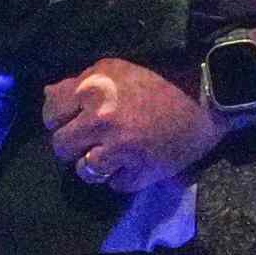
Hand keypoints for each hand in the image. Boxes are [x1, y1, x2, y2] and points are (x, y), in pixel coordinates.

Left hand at [43, 58, 224, 193]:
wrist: (207, 99)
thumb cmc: (161, 80)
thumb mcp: (117, 70)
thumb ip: (80, 82)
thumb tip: (48, 95)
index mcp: (94, 88)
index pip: (51, 113)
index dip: (60, 118)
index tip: (74, 119)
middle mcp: (102, 118)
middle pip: (61, 146)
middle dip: (75, 145)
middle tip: (94, 139)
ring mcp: (120, 148)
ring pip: (84, 170)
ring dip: (96, 165)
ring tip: (114, 155)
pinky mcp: (139, 172)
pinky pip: (114, 184)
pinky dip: (123, 176)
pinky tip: (135, 162)